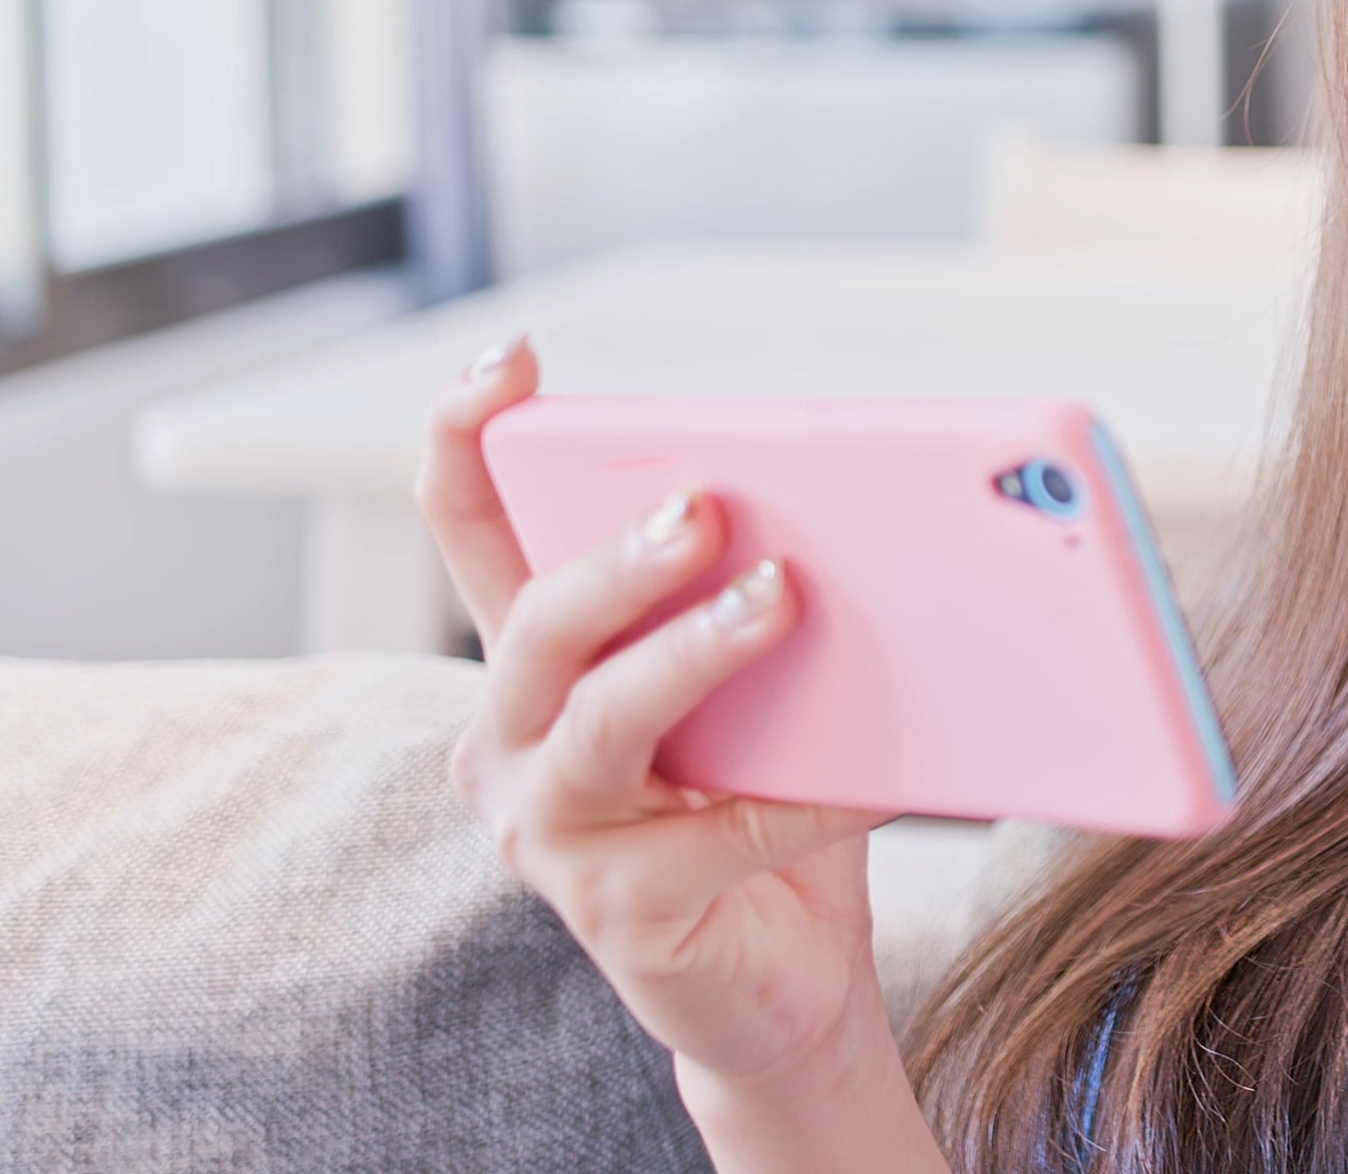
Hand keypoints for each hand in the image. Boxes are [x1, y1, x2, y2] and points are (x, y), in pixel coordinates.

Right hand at [421, 339, 941, 1167]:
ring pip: (599, 724)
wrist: (786, 984)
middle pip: (536, 628)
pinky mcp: (615, 916)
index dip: (467, 441)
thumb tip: (845, 509)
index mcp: (536, 667)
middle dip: (614, 561)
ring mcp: (548, 837)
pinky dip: (805, 797)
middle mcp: (512, 746)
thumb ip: (752, 607)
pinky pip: (714, 837)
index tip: (509, 364)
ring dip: (690, 654)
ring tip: (780, 599)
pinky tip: (879, 773)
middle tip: (701, 508)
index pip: (471, 533)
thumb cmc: (767, 808)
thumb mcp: (750, 693)